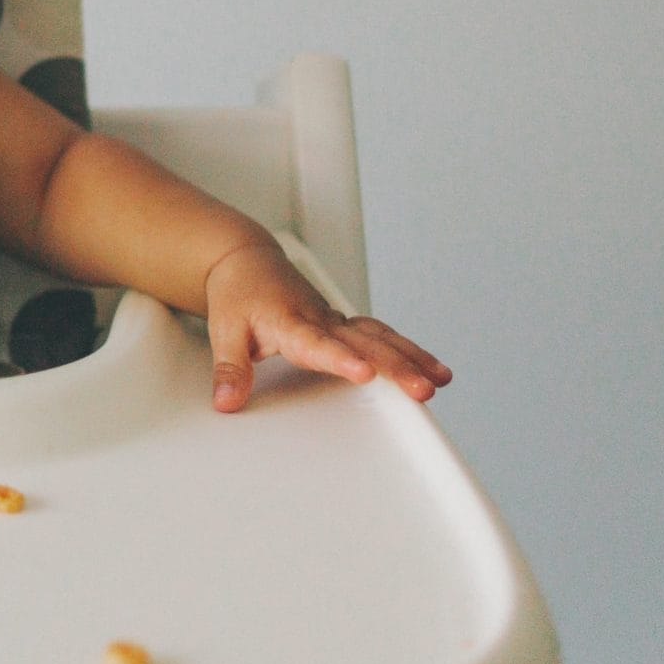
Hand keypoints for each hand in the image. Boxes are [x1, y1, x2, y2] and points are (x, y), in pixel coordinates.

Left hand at [199, 239, 450, 413]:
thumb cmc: (238, 294)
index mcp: (290, 321)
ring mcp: (336, 320)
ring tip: (440, 379)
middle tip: (423, 389)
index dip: (341, 359)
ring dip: (412, 357)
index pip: (319, 344)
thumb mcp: (224, 332)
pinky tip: (431, 366)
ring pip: (380, 337)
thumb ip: (230, 370)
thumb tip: (226, 402)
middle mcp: (320, 319)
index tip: (365, 372)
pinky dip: (406, 349)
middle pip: (363, 343)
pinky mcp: (343, 324)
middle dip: (396, 367)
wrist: (247, 261)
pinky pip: (380, 335)